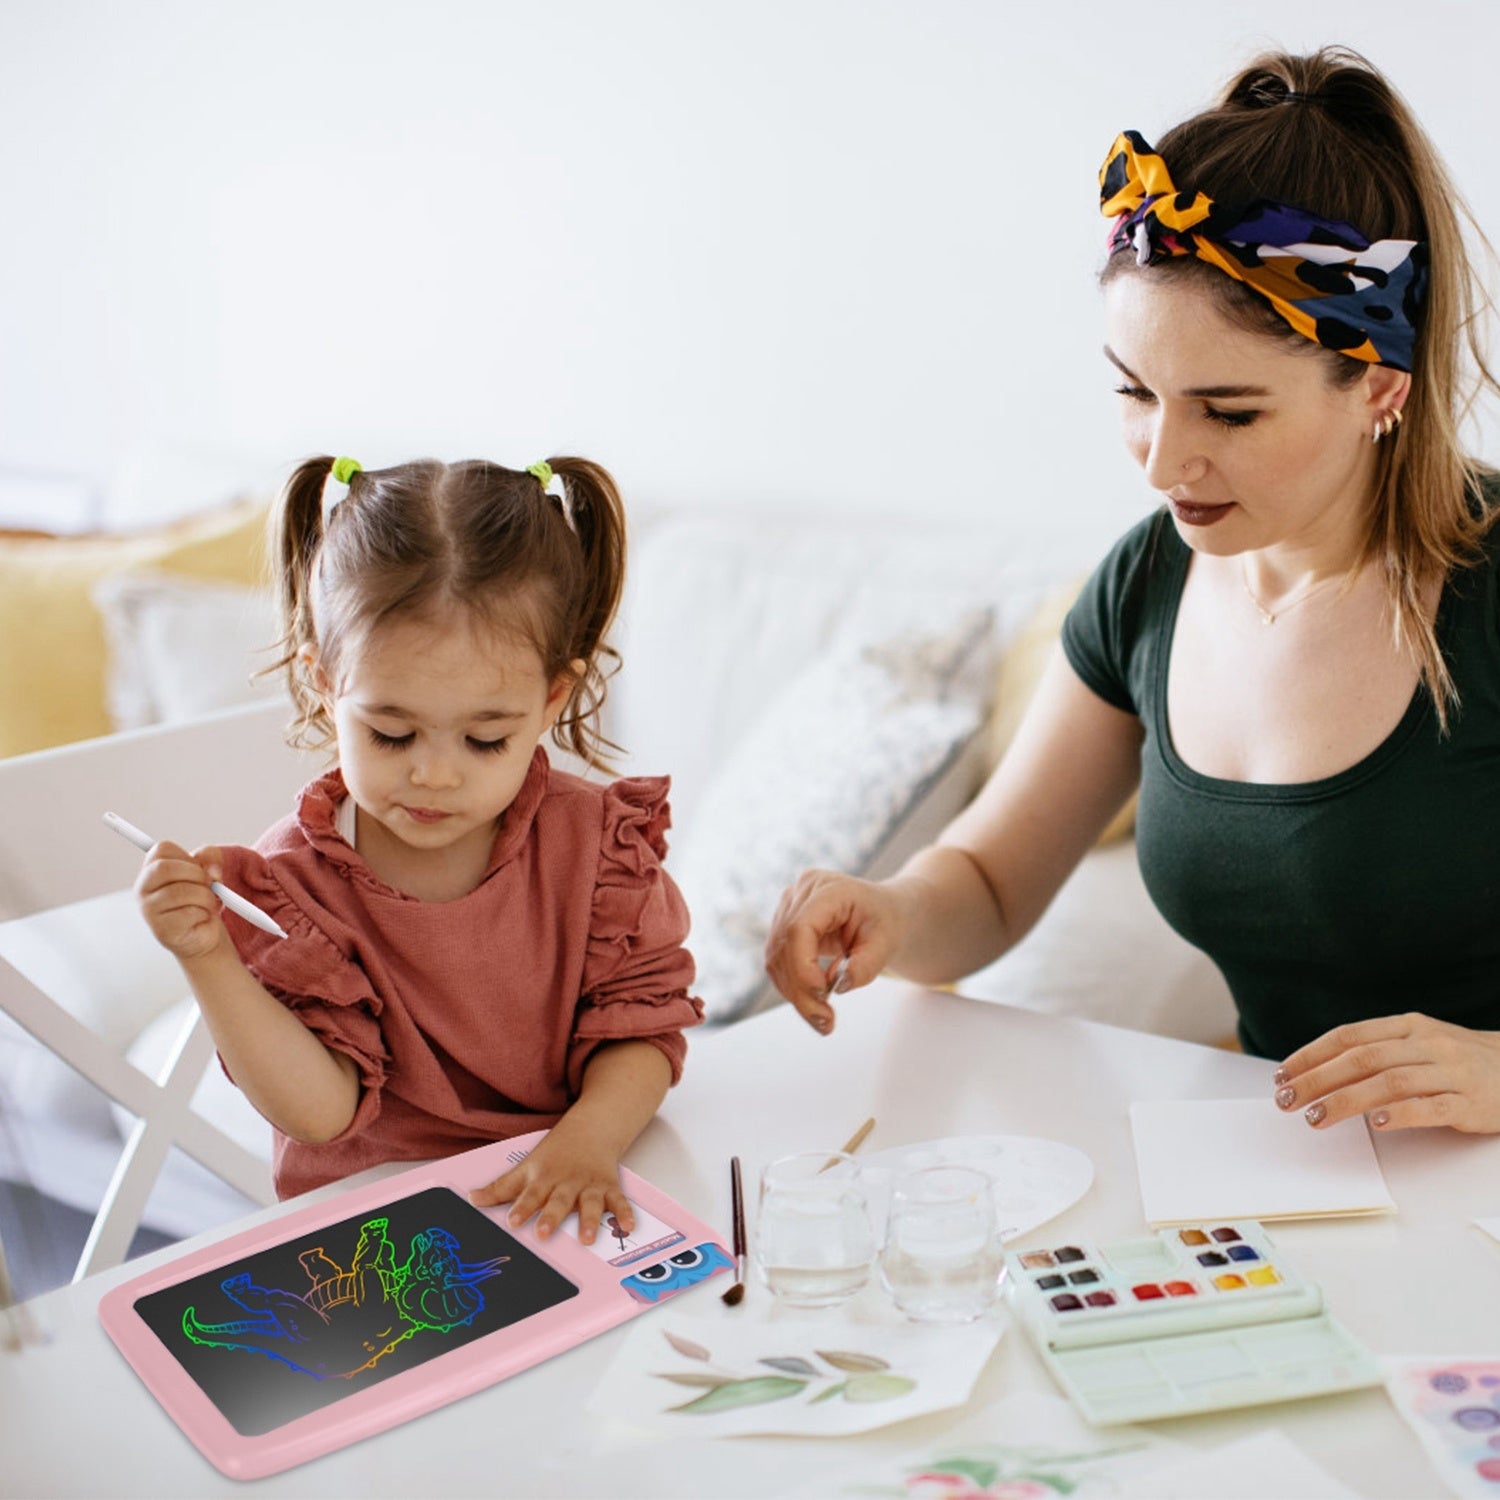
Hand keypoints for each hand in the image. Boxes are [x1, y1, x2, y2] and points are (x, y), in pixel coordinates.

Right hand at [135, 841, 228, 961]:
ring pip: (180, 891)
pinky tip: (202, 918)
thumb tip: (211, 870)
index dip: (188, 856)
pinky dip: (204, 913)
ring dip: (206, 897)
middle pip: (165, 868)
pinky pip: (189, 913)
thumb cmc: (202, 899)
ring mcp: (149, 910)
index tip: (200, 869)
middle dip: (196, 875)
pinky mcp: (162, 930)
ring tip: (209, 904)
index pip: (162, 849)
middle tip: (209, 886)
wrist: (204, 934)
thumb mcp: (209, 872)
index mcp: (151, 870)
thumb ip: (210, 858)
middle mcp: (143, 888)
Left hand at [469, 1122, 633, 1243]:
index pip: (530, 1194)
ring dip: (589, 1220)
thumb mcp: (526, 1166)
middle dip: (552, 1216)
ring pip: (589, 1203)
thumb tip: (471, 1199)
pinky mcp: (609, 1187)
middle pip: (558, 1200)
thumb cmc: (555, 1153)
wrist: (590, 1129)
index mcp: (544, 1177)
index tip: (512, 1222)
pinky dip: (625, 1213)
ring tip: (587, 1239)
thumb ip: (501, 1187)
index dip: (521, 1208)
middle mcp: (566, 1182)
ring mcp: (589, 1185)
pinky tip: (627, 1226)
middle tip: (544, 1233)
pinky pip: (619, 1200)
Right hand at [763, 868, 905, 1032]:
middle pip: (784, 946)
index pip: (800, 927)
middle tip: (825, 1022)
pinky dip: (793, 988)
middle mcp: (801, 892)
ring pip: (775, 959)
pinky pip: (778, 963)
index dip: (803, 965)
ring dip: (795, 995)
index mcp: (829, 888)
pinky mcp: (782, 926)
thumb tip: (838, 986)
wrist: (882, 912)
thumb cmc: (885, 922)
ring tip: (823, 1019)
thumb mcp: (887, 943)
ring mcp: (787, 907)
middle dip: (801, 991)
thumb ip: (866, 965)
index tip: (822, 994)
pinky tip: (814, 1003)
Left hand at [1274, 1012, 1499, 1133]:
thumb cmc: (1459, 1060)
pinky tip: (1377, 1124)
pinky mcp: (1471, 1102)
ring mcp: (1451, 1072)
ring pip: (1390, 1082)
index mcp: (1407, 1026)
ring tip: (1316, 1117)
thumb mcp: (1419, 1043)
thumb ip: (1378, 1051)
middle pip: (1362, 1059)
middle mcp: (1426, 1044)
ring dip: (1346, 1100)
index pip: (1348, 1036)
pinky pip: (1432, 1107)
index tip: (1282, 1074)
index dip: (1311, 1055)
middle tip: (1286, 1099)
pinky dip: (1401, 1114)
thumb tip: (1320, 1072)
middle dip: (1317, 1079)